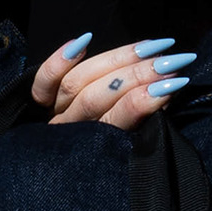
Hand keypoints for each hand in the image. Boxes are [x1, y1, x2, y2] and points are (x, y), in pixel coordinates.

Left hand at [30, 27, 192, 135]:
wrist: (53, 171)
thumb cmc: (105, 147)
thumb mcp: (130, 141)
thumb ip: (144, 119)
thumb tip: (168, 88)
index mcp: (92, 147)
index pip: (115, 121)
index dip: (141, 101)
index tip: (174, 83)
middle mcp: (67, 130)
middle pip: (97, 97)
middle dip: (137, 76)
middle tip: (171, 61)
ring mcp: (50, 114)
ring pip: (77, 82)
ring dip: (116, 61)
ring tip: (150, 48)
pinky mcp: (37, 100)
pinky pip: (43, 81)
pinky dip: (60, 60)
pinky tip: (85, 40)